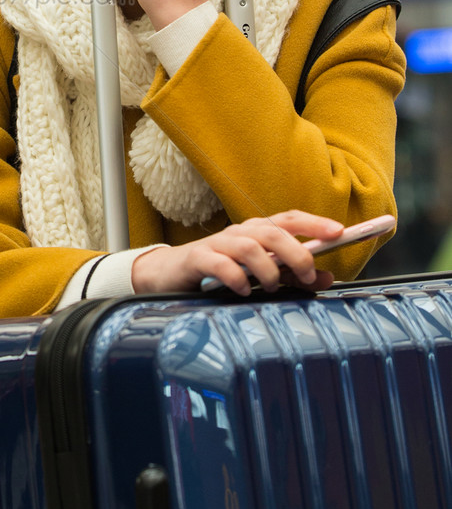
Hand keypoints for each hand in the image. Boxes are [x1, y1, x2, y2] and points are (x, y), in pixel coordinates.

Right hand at [131, 211, 344, 296]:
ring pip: (248, 245)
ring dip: (268, 268)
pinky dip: (235, 276)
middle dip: (295, 252)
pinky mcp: (197, 258)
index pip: (289, 219)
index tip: (339, 232)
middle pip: (272, 231)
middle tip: (308, 274)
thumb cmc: (220, 273)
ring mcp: (217, 244)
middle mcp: (238, 232)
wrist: (170, 276)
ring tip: (273, 287)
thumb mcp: (261, 275)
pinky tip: (243, 289)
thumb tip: (326, 276)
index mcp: (256, 232)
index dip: (314, 223)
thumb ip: (292, 275)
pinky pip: (219, 262)